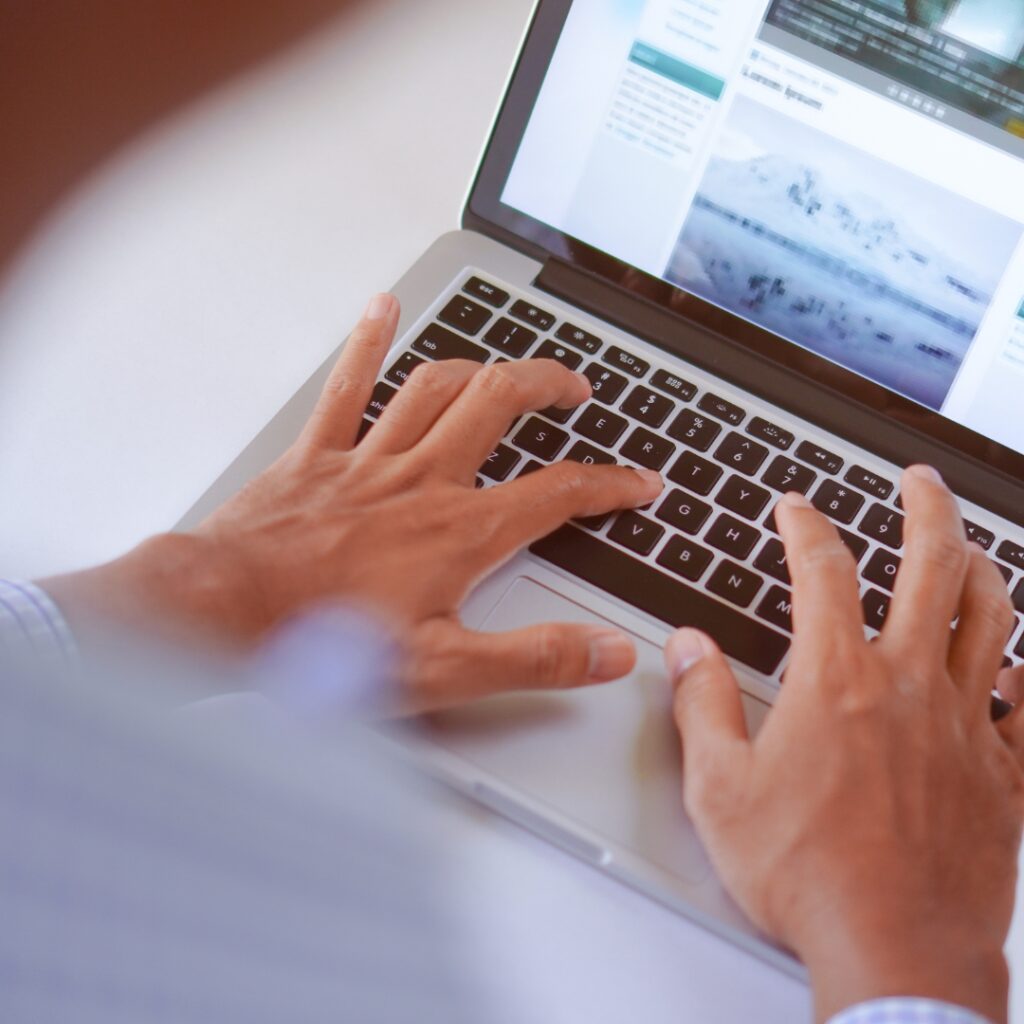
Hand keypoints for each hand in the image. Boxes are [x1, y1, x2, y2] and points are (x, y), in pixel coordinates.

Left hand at [45, 293, 664, 712]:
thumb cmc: (325, 644)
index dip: (610, 484)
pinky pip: (348, 385)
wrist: (227, 614)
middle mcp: (421, 481)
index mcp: (459, 531)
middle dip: (548, 386)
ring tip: (505, 364)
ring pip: (436, 387)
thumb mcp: (446, 670)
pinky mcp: (317, 455)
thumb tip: (609, 653)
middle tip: (576, 388)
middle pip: (500, 406)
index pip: (558, 493)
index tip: (640, 482)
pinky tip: (382, 309)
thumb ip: (534, 658)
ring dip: (479, 366)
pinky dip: (368, 343)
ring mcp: (368, 460)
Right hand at [664, 466, 1022, 1023]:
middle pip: (934, 567)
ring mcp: (967, 726)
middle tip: (918, 480)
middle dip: (926, 509)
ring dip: (982, 568)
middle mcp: (910, 687)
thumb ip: (701, 705)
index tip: (795, 507)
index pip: (823, 570)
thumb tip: (687, 648)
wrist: (895, 952)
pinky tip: (1017, 664)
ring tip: (970, 547)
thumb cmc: (806, 874)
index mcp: (837, 682)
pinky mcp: (1003, 774)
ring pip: (992, 619)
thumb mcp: (719, 789)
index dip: (805, 524)